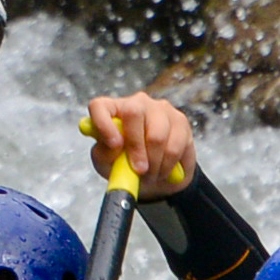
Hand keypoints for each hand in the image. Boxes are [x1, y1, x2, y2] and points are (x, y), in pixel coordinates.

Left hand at [76, 91, 196, 192]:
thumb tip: (114, 146)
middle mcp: (135, 103)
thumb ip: (104, 155)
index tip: (114, 145)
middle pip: (133, 113)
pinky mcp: (180, 120)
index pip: (99, 106)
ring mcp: (160, 109)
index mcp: (111, 111)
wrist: (156, 176)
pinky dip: (168, 166)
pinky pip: (175, 146)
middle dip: (136, 147)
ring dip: (154, 164)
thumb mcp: (108, 165)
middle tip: (139, 171)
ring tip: (150, 175)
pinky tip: (163, 171)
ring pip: (157, 136)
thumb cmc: (126, 165)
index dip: (103, 124)